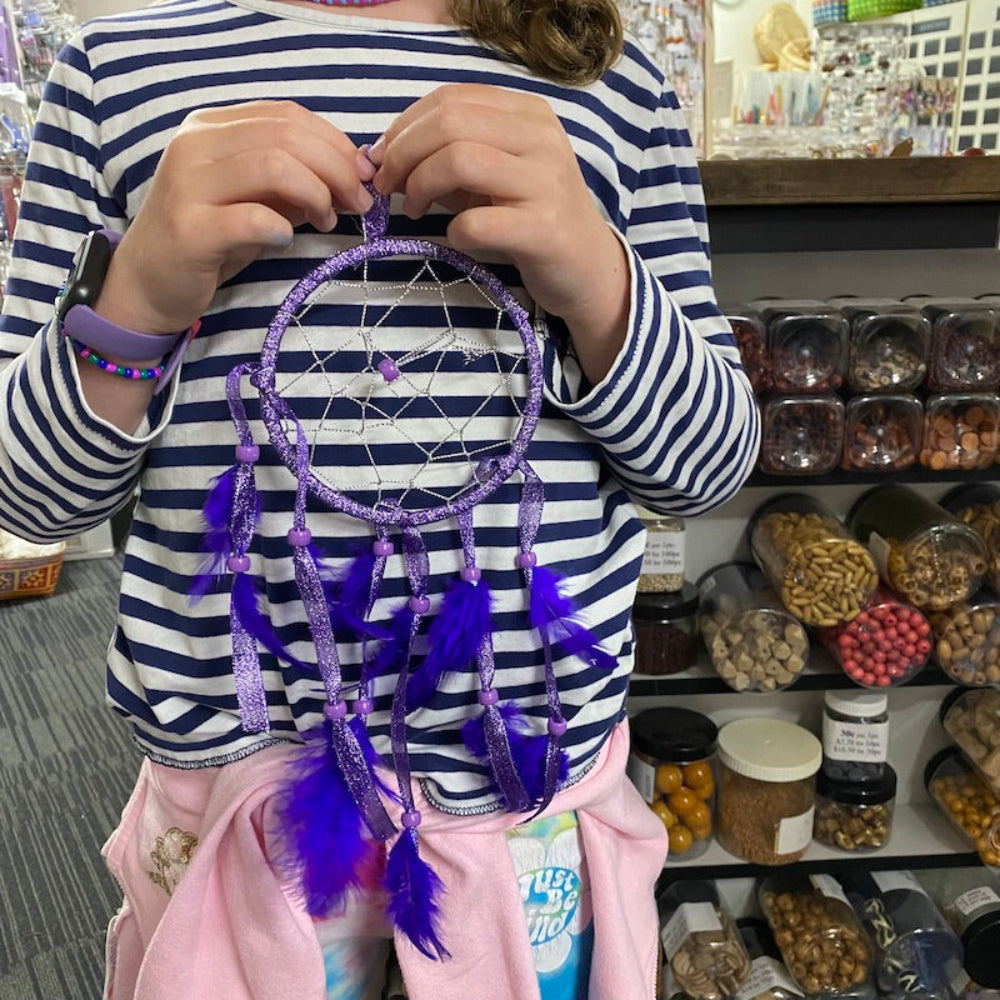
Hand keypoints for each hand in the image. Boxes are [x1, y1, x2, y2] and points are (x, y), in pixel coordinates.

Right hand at [99, 100, 373, 335]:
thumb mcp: (255, 200)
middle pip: (285, 137)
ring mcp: (188, 185)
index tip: (363, 176)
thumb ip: (295, 182)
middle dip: (337, 169)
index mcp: (211, 128)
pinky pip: (251, 218)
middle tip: (358, 203)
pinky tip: (286, 239)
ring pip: (273, 166)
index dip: (335, 143)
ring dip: (316, 194)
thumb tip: (353, 174)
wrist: (147, 283)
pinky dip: (281, 227)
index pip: (286, 117)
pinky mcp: (189, 229)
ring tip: (326, 221)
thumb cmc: (209, 238)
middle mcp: (195, 145)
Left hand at [363, 84, 628, 380]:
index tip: (382, 159)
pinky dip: (453, 231)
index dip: (404, 127)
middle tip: (387, 186)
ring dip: (420, 186)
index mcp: (527, 114)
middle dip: (402, 154)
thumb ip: (446, 157)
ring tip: (416, 209)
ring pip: (459, 160)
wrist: (588, 268)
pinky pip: (477, 222)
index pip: (450, 100)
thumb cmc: (532, 218)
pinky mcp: (544, 229)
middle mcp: (540, 139)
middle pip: (449, 123)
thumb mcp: (493, 176)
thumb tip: (380, 157)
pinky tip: (456, 238)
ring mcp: (546, 182)